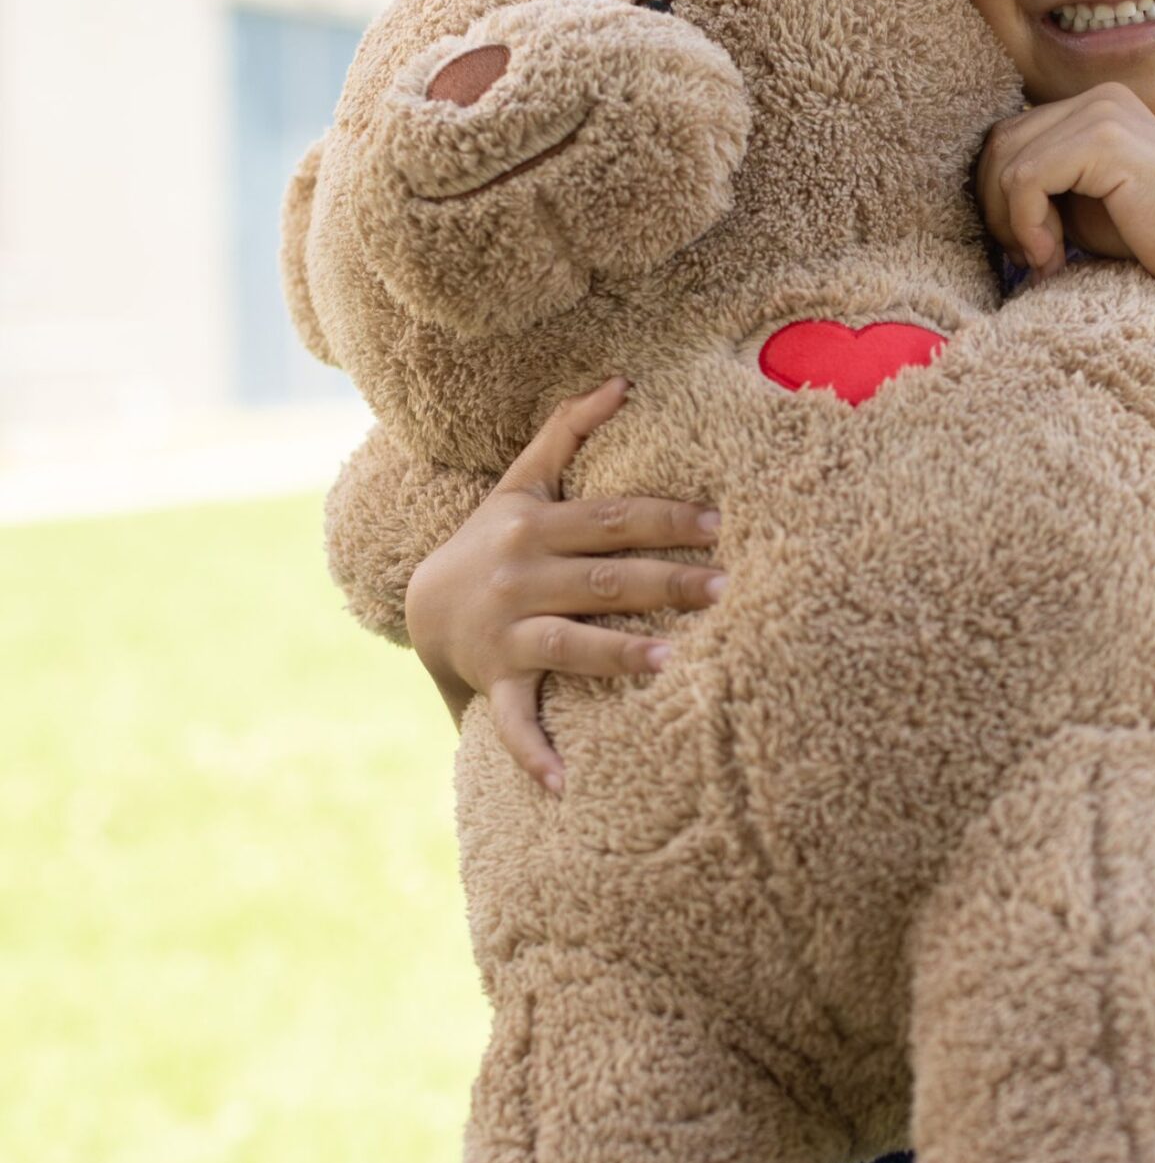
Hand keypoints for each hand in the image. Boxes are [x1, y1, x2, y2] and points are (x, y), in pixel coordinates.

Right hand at [402, 376, 726, 793]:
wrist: (424, 606)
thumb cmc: (493, 540)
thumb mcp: (521, 485)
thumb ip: (568, 433)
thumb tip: (621, 380)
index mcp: (533, 526)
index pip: (609, 519)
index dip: (661, 520)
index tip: (716, 524)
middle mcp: (518, 576)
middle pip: (602, 579)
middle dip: (662, 583)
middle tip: (721, 588)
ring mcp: (505, 633)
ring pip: (568, 644)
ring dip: (616, 654)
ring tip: (669, 661)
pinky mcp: (494, 682)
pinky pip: (514, 721)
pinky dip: (534, 753)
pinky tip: (564, 783)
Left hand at [975, 83, 1154, 294]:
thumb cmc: (1149, 238)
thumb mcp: (1081, 202)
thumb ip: (1042, 183)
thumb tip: (981, 190)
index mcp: (1094, 105)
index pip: (1010, 136)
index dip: (999, 195)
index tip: (1025, 246)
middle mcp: (1099, 98)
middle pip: (1001, 144)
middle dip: (998, 208)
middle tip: (1025, 256)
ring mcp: (1104, 113)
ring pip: (1008, 161)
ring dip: (1012, 221)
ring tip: (1044, 259)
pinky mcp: (1106, 140)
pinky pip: (1027, 178)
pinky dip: (1026, 223)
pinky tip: (1053, 256)